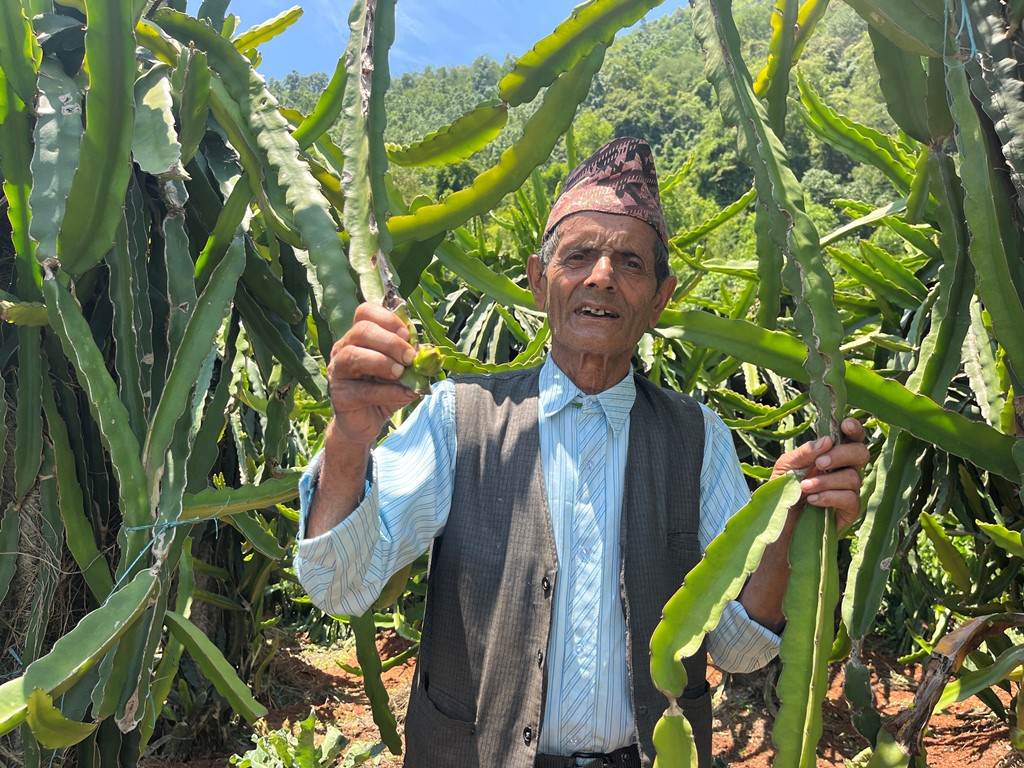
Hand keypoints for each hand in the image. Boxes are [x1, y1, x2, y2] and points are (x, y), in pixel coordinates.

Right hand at [326, 303, 419, 448]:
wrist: (367, 423)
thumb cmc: (384, 391)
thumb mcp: (403, 372)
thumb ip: (411, 358)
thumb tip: (426, 351)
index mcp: (358, 337)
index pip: (365, 313)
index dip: (388, 319)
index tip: (408, 335)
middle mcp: (343, 349)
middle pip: (361, 331)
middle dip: (391, 342)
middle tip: (410, 357)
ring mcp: (337, 371)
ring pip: (354, 355)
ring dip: (383, 362)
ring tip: (402, 373)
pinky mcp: (340, 396)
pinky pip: (363, 389)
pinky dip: (388, 391)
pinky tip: (404, 393)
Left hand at [771, 418, 869, 530]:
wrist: (777, 522)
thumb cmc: (784, 490)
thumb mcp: (786, 466)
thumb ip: (805, 452)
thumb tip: (827, 441)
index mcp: (831, 455)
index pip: (851, 438)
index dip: (854, 429)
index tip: (844, 425)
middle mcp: (844, 471)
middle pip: (861, 453)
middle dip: (841, 455)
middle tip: (820, 463)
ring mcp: (848, 491)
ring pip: (854, 478)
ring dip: (827, 481)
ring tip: (805, 487)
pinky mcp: (848, 512)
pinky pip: (851, 499)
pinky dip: (831, 497)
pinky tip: (813, 500)